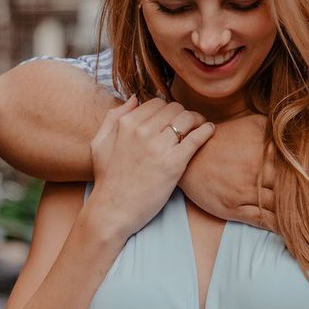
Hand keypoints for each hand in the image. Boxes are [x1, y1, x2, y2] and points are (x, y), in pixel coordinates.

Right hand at [83, 97, 213, 240]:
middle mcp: (142, 131)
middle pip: (174, 108)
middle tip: (188, 124)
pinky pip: (197, 137)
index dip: (166, 109)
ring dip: (196, 120)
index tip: (171, 119)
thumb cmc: (106, 179)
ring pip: (187, 119)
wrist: (112, 210)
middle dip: (182, 113)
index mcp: (125, 124)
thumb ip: (113, 117)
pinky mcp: (174, 164)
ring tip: (200, 127)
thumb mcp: (99, 143)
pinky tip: (209, 131)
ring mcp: (158, 147)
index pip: (156, 103)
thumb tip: (134, 98)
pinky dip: (206, 130)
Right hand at [179, 116, 308, 232]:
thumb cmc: (221, 138)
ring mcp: (247, 191)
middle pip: (298, 184)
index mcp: (265, 147)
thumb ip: (277, 127)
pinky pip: (263, 221)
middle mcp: (259, 169)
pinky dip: (283, 229)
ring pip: (284, 205)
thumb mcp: (250, 123)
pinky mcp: (235, 208)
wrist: (186, 157)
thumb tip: (306, 126)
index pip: (304, 156)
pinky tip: (302, 236)